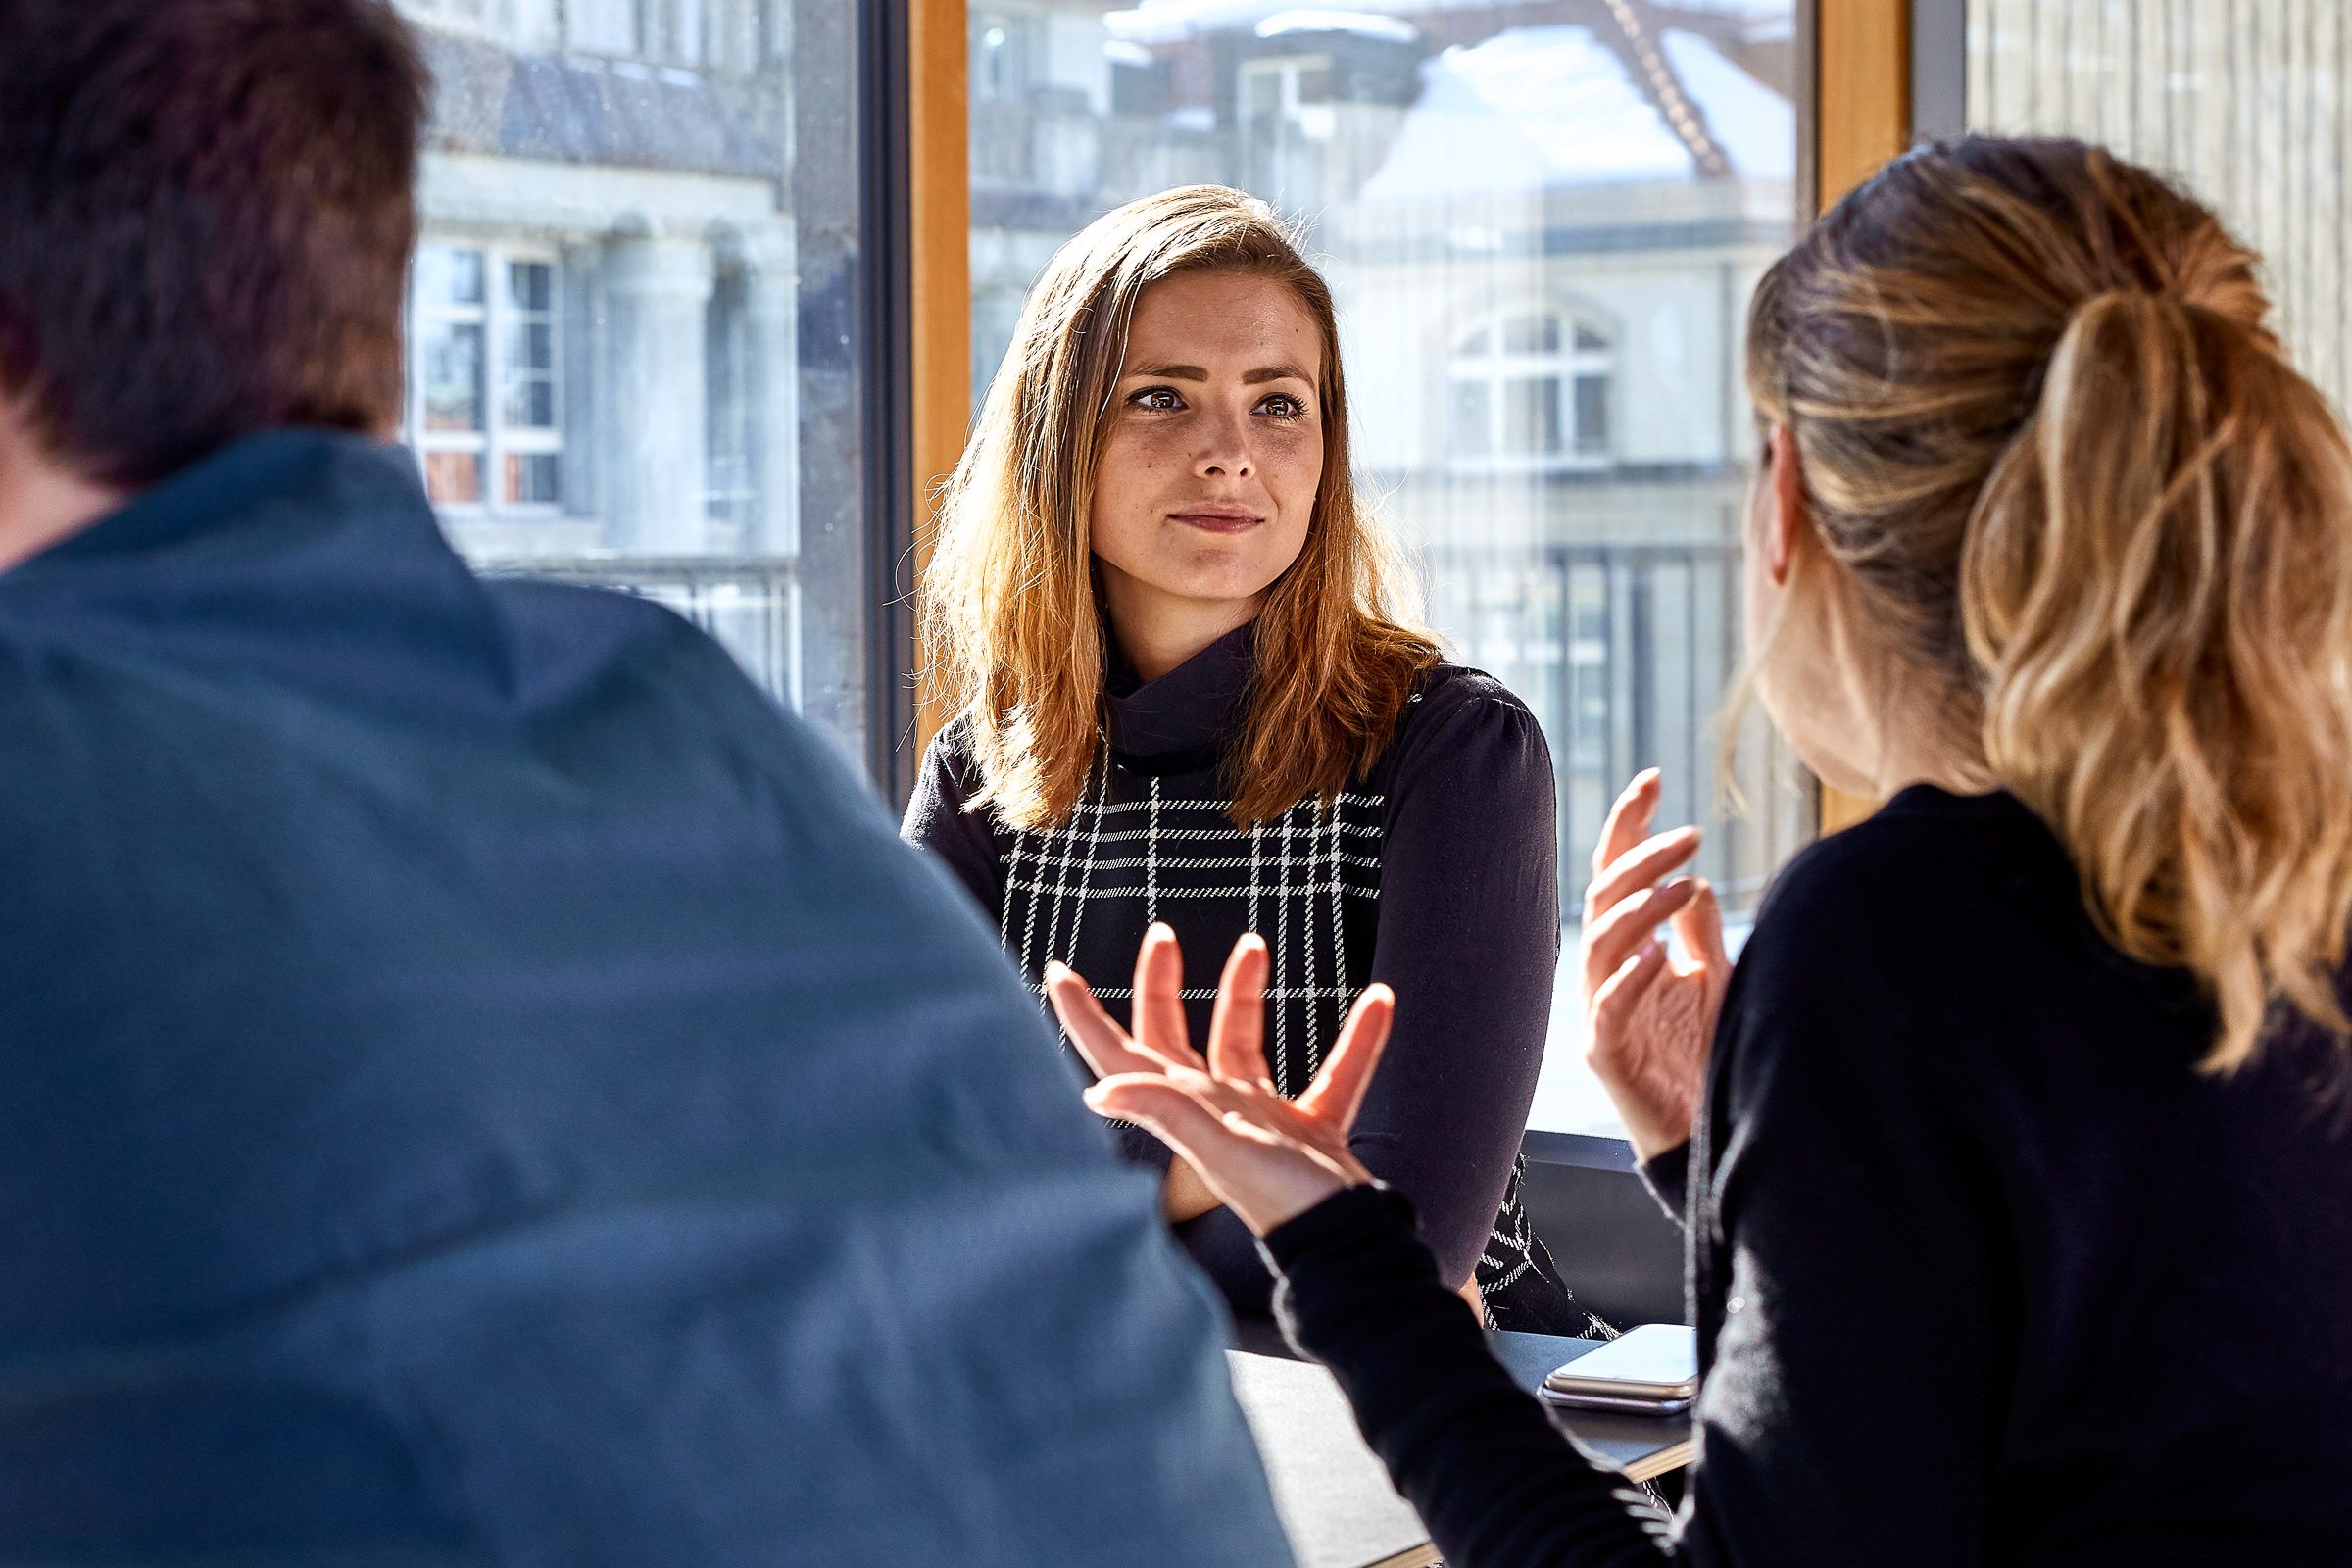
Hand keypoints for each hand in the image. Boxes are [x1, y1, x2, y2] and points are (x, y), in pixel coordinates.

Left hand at [1045, 924, 1395, 1236]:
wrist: (1343, 1242)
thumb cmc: (1280, 1200)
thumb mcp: (1219, 1149)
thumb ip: (1166, 1111)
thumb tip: (1097, 1090)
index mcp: (1184, 1105)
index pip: (1119, 1052)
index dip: (1084, 1015)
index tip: (1058, 970)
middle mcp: (1213, 1107)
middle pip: (1172, 1035)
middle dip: (1162, 984)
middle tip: (1161, 935)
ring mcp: (1261, 1118)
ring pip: (1243, 1041)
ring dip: (1246, 992)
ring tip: (1254, 944)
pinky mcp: (1310, 1128)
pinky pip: (1336, 1071)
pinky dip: (1359, 1038)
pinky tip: (1379, 1002)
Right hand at [1579, 770, 1731, 1162]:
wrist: (1701, 1134)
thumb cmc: (1705, 1056)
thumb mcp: (1715, 980)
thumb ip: (1700, 933)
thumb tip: (1696, 880)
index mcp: (1627, 948)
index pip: (1616, 872)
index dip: (1629, 825)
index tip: (1653, 778)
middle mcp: (1605, 972)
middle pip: (1605, 899)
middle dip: (1643, 860)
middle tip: (1691, 836)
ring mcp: (1601, 1012)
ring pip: (1602, 944)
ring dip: (1641, 908)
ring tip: (1686, 884)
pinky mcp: (1607, 1053)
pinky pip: (1609, 1010)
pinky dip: (1630, 980)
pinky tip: (1660, 955)